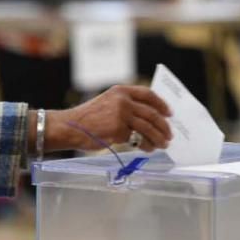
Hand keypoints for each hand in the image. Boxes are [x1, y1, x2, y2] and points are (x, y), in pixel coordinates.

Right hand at [46, 85, 171, 151]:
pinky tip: (148, 149)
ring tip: (163, 144)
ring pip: (147, 127)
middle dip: (163, 126)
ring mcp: (120, 114)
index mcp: (120, 91)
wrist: (71, 126)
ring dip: (158, 137)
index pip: (147, 94)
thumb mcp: (107, 103)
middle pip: (151, 113)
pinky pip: (138, 139)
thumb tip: (148, 118)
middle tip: (169, 134)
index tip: (169, 113)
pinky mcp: (118, 130)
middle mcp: (122, 100)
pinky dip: (146, 145)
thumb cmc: (88, 118)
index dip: (161, 104)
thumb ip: (126, 105)